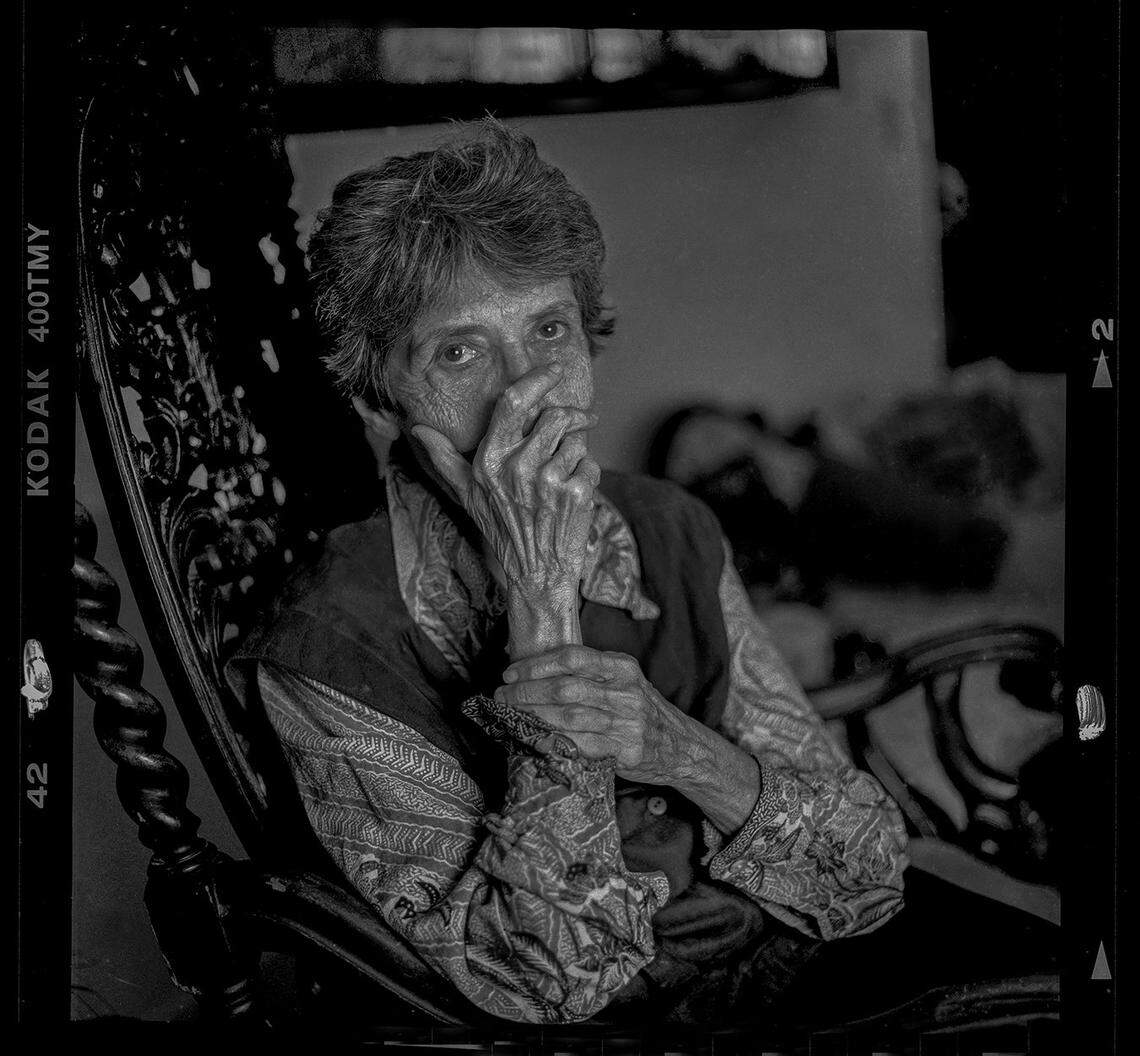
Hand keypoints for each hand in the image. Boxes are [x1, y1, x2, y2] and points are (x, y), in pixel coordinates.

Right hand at [411, 364, 599, 657]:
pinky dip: (587, 472)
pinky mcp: (576, 492)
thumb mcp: (466, 494)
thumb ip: (444, 458)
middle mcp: (516, 467)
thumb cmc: (501, 531)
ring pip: (577, 436)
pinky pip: (590, 462)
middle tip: (581, 421)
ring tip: (566, 469)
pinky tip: (573, 492)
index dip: (537, 379)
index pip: (514, 402)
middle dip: (573, 416)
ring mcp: (548, 480)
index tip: (553, 370)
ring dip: (578, 447)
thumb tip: (415, 429)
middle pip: (555, 415)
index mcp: (488, 460)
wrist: (535, 575)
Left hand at [495, 646, 695, 785]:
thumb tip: (532, 668)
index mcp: (622, 667)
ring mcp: (628, 723)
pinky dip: (553, 741)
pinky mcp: (626, 751)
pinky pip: (581, 745)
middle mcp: (626, 691)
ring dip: (532, 717)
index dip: (536, 665)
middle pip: (565, 688)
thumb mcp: (623, 682)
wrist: (682, 747)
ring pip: (568, 717)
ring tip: (510, 716)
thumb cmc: (641, 711)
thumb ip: (588, 675)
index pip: (572, 658)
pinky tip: (534, 739)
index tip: (510, 673)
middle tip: (501, 696)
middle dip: (526, 692)